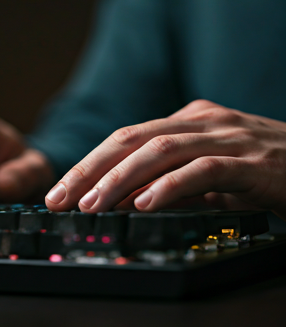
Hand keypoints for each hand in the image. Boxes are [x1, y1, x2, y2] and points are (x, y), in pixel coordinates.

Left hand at [45, 99, 285, 219]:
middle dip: (90, 170)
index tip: (61, 192)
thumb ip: (171, 182)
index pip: (125, 138)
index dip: (88, 164)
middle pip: (132, 139)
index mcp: (188, 120)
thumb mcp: (210, 173)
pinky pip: (203, 171)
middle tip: (60, 199)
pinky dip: (170, 187)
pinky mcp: (253, 163)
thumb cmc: (265, 171)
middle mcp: (203, 122)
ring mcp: (229, 138)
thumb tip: (125, 202)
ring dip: (120, 179)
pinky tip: (144, 205)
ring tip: (91, 206)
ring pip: (161, 150)